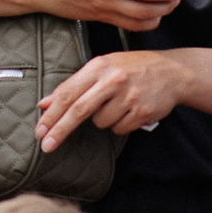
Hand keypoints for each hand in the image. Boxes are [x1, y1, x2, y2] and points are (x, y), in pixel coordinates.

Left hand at [38, 50, 184, 152]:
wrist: (172, 71)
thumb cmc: (131, 68)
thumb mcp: (102, 67)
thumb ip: (74, 85)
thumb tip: (45, 104)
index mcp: (99, 66)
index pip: (69, 93)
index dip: (52, 114)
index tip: (39, 130)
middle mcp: (113, 80)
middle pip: (78, 110)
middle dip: (60, 130)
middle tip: (46, 146)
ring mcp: (129, 97)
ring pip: (101, 122)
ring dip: (103, 119)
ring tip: (117, 104)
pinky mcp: (142, 112)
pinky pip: (119, 129)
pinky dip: (120, 124)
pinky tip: (129, 110)